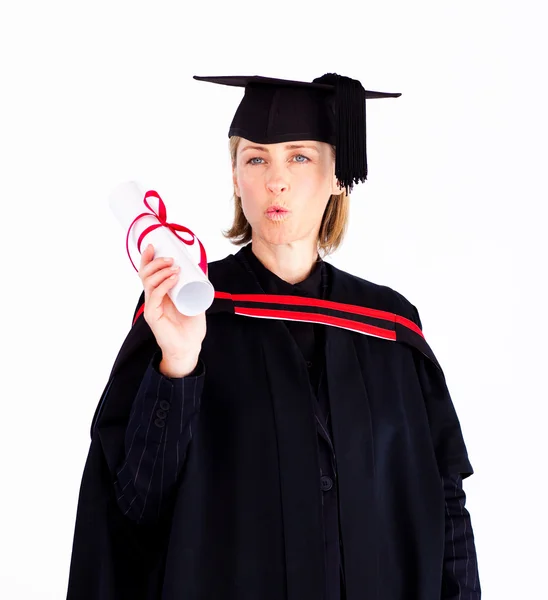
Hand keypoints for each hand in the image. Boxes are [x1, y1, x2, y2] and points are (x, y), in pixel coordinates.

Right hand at [139, 244, 206, 370]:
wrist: (189, 348)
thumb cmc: (191, 327)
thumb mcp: (195, 301)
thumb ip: (196, 287)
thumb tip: (202, 268)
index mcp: (159, 293)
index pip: (148, 272)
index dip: (148, 258)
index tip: (153, 245)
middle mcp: (152, 298)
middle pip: (145, 274)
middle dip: (156, 262)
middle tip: (171, 258)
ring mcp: (151, 306)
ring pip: (148, 283)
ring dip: (161, 271)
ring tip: (174, 266)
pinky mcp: (152, 315)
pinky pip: (155, 296)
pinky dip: (163, 285)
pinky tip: (173, 278)